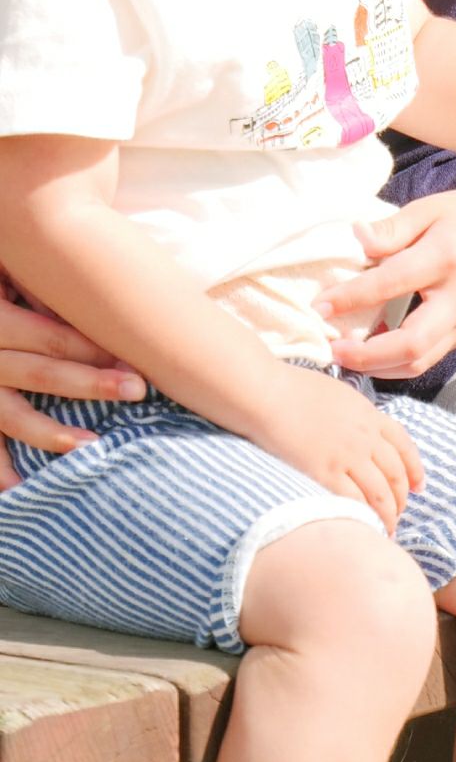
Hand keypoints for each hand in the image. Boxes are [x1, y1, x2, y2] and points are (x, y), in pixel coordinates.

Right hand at [0, 279, 146, 490]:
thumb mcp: (6, 270)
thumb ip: (37, 287)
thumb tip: (92, 299)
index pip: (49, 335)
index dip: (92, 347)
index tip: (136, 358)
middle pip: (41, 372)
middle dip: (91, 383)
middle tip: (137, 389)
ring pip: (12, 413)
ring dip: (52, 433)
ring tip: (90, 445)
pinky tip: (17, 491)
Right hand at [255, 363, 424, 533]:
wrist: (267, 394)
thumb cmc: (292, 388)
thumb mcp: (337, 393)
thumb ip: (355, 414)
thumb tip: (360, 427)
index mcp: (369, 415)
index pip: (405, 446)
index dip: (415, 469)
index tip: (419, 486)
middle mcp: (365, 437)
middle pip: (396, 475)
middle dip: (401, 499)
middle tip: (398, 515)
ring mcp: (347, 456)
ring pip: (380, 494)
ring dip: (386, 516)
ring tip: (385, 530)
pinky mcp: (325, 473)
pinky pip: (353, 502)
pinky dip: (362, 517)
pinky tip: (361, 527)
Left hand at [313, 177, 455, 378]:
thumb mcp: (429, 208)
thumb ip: (392, 228)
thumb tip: (356, 238)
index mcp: (445, 257)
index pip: (391, 284)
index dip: (351, 299)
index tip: (319, 307)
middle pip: (411, 344)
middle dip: (366, 356)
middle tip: (332, 351)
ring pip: (421, 362)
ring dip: (379, 367)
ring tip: (346, 357)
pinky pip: (430, 358)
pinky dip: (397, 362)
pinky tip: (373, 354)